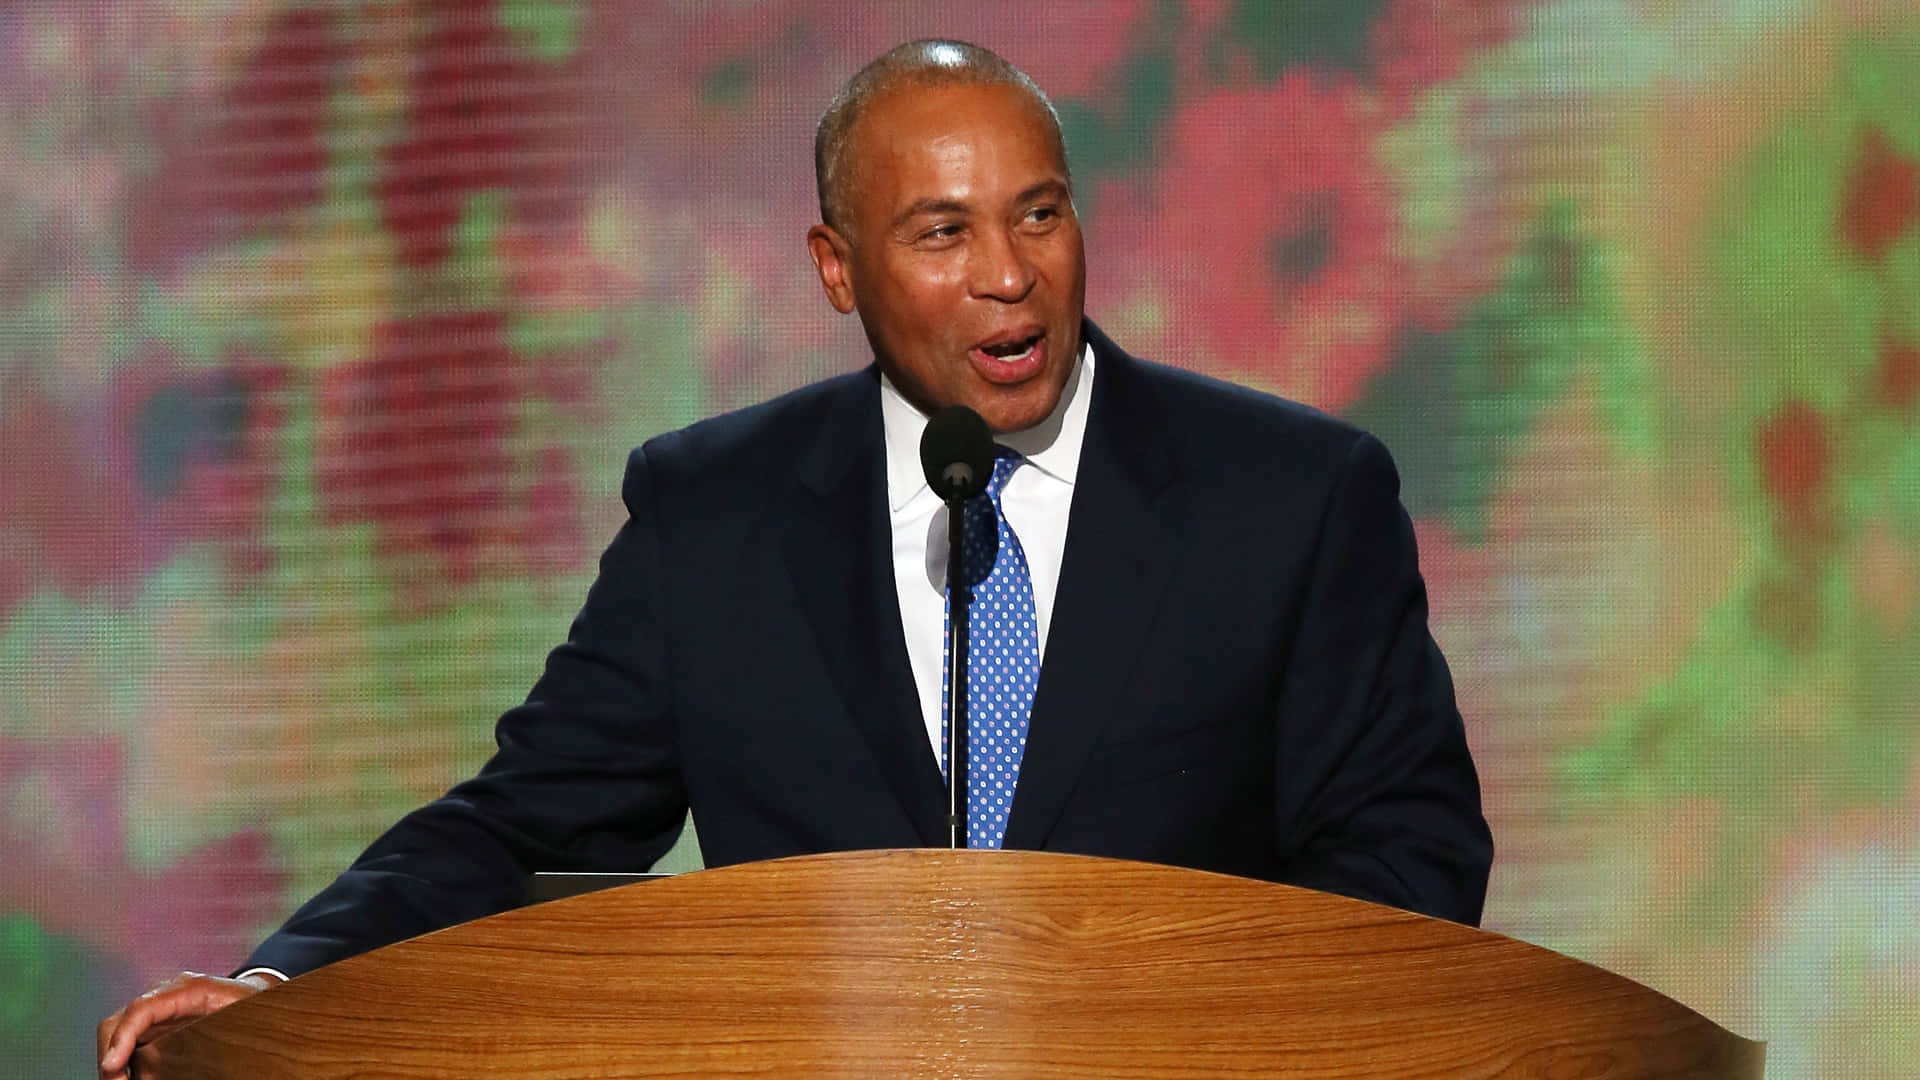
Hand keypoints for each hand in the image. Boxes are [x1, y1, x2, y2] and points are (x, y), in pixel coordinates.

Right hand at [97, 971, 271, 1078]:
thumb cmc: (253, 1004)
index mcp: (189, 989)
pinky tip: (135, 1079)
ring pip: (119, 1034)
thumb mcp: (244, 1013)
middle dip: (109, 1057)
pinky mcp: (156, 1025)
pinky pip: (131, 1043)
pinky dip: (126, 1064)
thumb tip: (200, 1062)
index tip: (111, 1066)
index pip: (142, 1008)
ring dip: (115, 1063)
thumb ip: (224, 1029)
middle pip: (119, 1022)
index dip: (123, 1037)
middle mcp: (166, 996)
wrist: (256, 992)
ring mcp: (158, 1010)